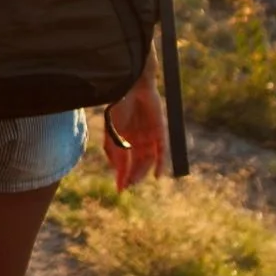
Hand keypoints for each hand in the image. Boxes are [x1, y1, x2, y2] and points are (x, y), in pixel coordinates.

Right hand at [102, 76, 165, 191]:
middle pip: (138, 162)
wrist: (131, 87)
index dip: (123, 174)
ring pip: (149, 159)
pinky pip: (162, 151)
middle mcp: (137, 137)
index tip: (120, 189)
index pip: (125, 160)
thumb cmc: (119, 106)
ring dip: (143, 171)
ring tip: (136, 180)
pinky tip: (157, 176)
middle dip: (133, 174)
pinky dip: (161, 164)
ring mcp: (149, 135)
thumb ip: (117, 153)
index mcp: (123, 136)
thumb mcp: (113, 132)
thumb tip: (120, 175)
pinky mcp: (161, 131)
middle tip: (128, 185)